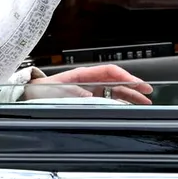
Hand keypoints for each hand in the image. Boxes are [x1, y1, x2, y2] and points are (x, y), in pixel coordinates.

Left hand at [23, 64, 151, 104]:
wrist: (30, 97)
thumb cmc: (42, 91)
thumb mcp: (59, 91)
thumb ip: (77, 94)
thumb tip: (94, 97)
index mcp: (82, 74)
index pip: (108, 71)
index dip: (125, 76)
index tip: (138, 84)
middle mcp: (87, 80)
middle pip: (115, 81)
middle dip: (132, 86)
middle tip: (147, 93)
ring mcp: (88, 89)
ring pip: (113, 90)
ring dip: (128, 95)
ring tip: (143, 102)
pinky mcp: (86, 98)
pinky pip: (106, 98)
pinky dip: (119, 102)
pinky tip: (127, 107)